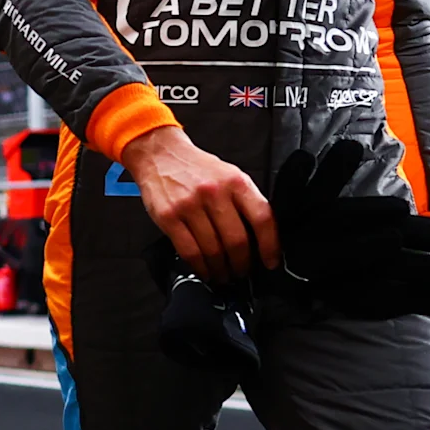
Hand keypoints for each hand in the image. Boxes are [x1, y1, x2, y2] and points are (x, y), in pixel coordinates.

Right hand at [122, 123, 275, 284]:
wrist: (159, 154)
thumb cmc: (195, 168)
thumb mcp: (228, 175)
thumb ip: (244, 201)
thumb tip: (258, 237)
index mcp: (236, 182)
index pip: (262, 218)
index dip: (270, 246)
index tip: (270, 261)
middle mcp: (214, 192)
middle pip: (237, 240)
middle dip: (242, 264)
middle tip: (242, 272)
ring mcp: (190, 205)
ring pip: (213, 250)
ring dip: (221, 269)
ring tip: (223, 274)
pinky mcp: (169, 217)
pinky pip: (189, 251)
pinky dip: (200, 267)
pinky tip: (204, 270)